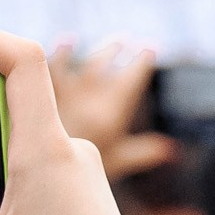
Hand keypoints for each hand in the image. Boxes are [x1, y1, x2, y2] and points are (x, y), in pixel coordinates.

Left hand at [50, 42, 175, 178]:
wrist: (45, 175)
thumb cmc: (79, 175)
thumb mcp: (115, 163)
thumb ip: (142, 152)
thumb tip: (171, 149)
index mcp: (109, 116)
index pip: (130, 80)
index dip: (142, 61)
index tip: (151, 46)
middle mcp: (88, 100)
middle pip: (104, 66)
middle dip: (117, 50)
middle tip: (128, 40)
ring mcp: (64, 96)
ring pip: (82, 63)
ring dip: (98, 50)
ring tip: (111, 41)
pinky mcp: (43, 95)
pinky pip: (53, 67)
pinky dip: (62, 52)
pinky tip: (68, 38)